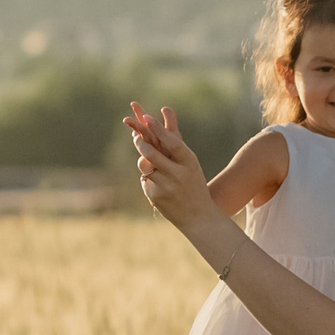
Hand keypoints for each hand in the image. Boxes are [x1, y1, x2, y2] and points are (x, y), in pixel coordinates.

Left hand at [124, 102, 212, 228]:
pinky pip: (144, 180)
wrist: (198, 217)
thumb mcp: (190, 164)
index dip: (159, 129)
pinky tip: (161, 189)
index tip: (147, 117)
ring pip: (144, 166)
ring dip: (144, 162)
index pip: (172, 142)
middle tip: (136, 136)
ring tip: (154, 166)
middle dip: (140, 143)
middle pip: (152, 153)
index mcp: (189, 162)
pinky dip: (149, 180)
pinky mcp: (155, 197)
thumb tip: (162, 117)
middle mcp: (178, 174)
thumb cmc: (194, 184)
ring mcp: (165, 186)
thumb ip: (175, 144)